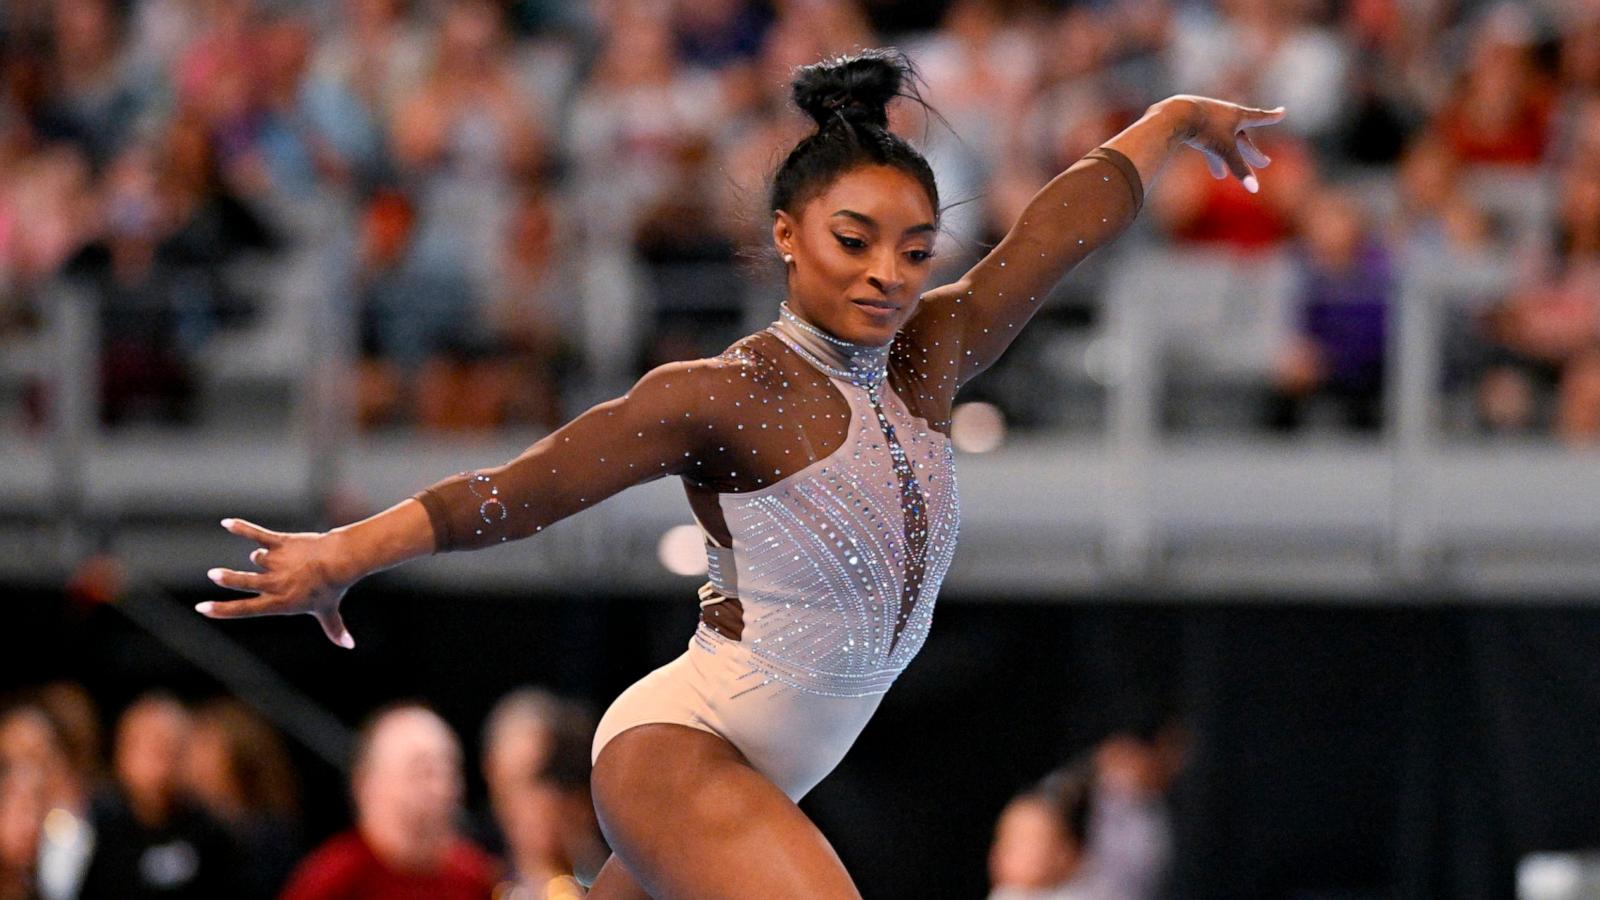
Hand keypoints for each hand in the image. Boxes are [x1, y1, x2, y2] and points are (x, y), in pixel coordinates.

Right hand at [198, 518, 358, 647]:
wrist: (341, 561)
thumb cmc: (333, 588)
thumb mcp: (328, 612)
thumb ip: (334, 630)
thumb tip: (350, 646)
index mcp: (280, 603)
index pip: (246, 609)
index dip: (222, 610)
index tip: (202, 608)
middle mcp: (275, 583)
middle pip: (243, 582)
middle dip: (227, 578)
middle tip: (213, 574)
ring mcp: (277, 562)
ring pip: (258, 557)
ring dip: (262, 557)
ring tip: (282, 560)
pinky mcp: (281, 543)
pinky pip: (258, 534)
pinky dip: (243, 528)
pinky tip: (227, 523)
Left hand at [1163, 95, 1286, 192]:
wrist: (1175, 114)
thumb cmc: (1204, 128)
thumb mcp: (1224, 149)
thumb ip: (1239, 168)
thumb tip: (1255, 190)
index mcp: (1237, 115)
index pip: (1259, 117)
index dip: (1271, 117)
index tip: (1282, 112)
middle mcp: (1225, 114)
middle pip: (1242, 137)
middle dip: (1251, 152)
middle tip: (1265, 163)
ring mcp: (1208, 118)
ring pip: (1221, 142)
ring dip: (1224, 159)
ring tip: (1221, 176)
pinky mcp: (1192, 124)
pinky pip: (1205, 142)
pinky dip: (1209, 154)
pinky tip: (1208, 168)